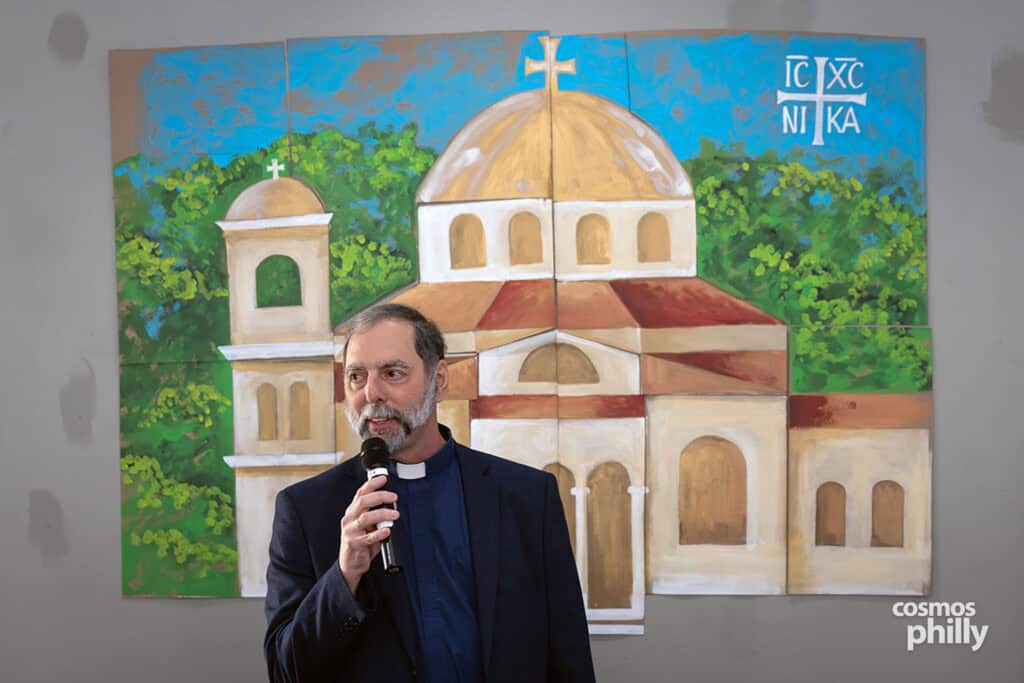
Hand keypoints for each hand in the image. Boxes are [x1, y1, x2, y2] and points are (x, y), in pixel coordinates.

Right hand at [338, 475, 398, 593]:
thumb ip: (377, 515)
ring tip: (395, 515)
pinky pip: (368, 537)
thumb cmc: (360, 542)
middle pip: (363, 502)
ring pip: (366, 517)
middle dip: (380, 496)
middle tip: (394, 497)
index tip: (384, 478)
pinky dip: (379, 533)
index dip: (372, 484)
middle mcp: (350, 519)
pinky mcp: (354, 544)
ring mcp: (351, 531)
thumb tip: (392, 506)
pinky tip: (387, 531)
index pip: (361, 493)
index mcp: (353, 512)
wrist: (350, 564)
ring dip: (382, 514)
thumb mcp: (367, 525)